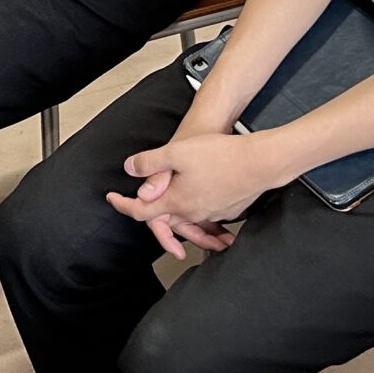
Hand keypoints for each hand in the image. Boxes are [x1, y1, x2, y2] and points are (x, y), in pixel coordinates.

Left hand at [108, 131, 273, 258]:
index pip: (142, 211)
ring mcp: (213, 213)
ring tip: (170, 213)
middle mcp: (194, 213)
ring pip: (188, 220)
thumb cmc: (221, 155)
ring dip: (176, 218)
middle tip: (136, 204)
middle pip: (165, 220)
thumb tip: (129, 168)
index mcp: (177, 201)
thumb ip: (150, 162)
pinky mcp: (229, 210)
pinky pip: (208, 216)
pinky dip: (199, 216)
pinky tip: (201, 203)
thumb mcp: (177, 152)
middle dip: (150, 215)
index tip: (112, 199)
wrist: (261, 162)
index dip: (122, 205)